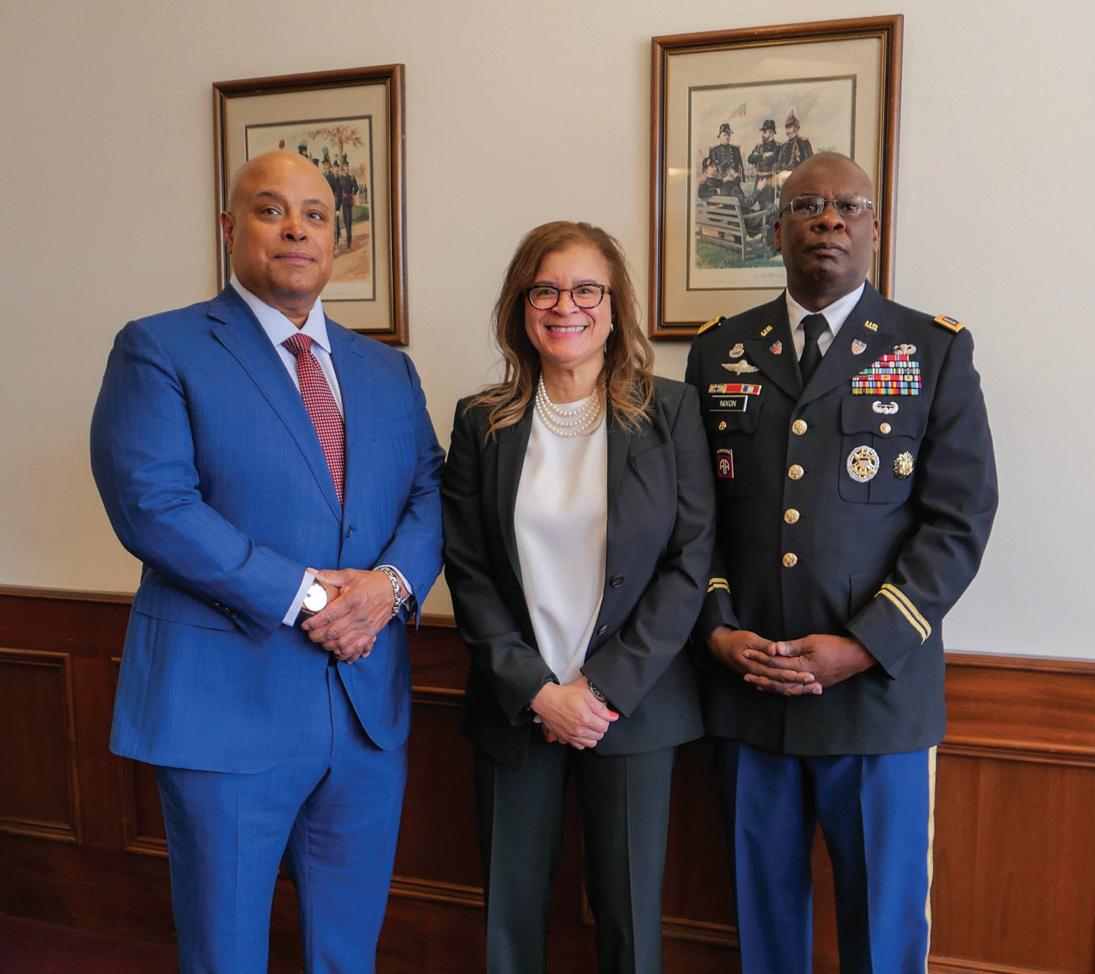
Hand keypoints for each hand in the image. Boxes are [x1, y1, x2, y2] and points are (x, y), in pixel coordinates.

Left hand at [301, 568, 398, 662]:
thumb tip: (309, 573)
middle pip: (333, 632)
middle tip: (310, 634)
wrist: (392, 589)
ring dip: (328, 645)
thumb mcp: (349, 575)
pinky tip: (337, 651)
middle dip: (317, 636)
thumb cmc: (370, 582)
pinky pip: (356, 648)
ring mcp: (365, 626)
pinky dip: (345, 653)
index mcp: (352, 600)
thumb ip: (328, 576)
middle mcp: (359, 615)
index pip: (329, 615)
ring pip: (342, 643)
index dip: (314, 622)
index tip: (305, 624)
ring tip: (321, 642)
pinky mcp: (371, 633)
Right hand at [531, 678, 618, 749]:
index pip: (605, 726)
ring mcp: (572, 736)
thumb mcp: (585, 694)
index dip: (605, 719)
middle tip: (594, 718)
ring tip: (588, 725)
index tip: (602, 715)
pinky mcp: (566, 739)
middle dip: (599, 727)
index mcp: (586, 718)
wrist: (546, 700)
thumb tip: (613, 716)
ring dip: (592, 735)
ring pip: (591, 743)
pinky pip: (580, 746)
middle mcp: (579, 730)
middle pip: (600, 735)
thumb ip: (601, 707)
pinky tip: (581, 731)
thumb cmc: (564, 695)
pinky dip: (583, 740)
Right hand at [707, 626, 820, 695]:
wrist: (719, 647)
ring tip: (814, 690)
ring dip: (797, 689)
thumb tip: (776, 649)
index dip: (794, 675)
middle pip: (782, 684)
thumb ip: (764, 645)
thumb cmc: (735, 640)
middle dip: (800, 685)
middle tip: (817, 686)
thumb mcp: (749, 638)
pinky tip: (798, 690)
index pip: (778, 673)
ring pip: (779, 688)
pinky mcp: (759, 678)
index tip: (810, 675)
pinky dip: (787, 689)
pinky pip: (774, 687)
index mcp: (755, 665)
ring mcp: (758, 678)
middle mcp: (758, 675)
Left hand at [745, 634, 874, 689]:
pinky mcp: (814, 685)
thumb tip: (773, 648)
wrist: (856, 657)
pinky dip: (783, 690)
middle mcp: (804, 679)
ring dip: (769, 686)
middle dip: (760, 676)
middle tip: (744, 675)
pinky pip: (794, 691)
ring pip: (785, 688)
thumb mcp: (812, 641)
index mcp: (801, 667)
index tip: (747, 653)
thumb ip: (791, 647)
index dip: (760, 658)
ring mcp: (809, 684)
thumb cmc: (834, 646)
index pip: (776, 662)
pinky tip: (775, 688)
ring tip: (755, 684)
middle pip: (777, 679)